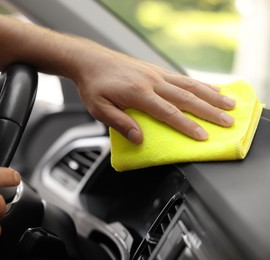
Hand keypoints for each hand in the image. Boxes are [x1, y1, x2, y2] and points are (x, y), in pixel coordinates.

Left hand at [73, 49, 235, 143]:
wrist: (90, 61)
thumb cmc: (93, 86)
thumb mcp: (99, 109)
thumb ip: (120, 123)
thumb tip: (139, 139)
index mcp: (138, 94)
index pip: (168, 113)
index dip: (188, 126)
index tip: (204, 136)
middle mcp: (151, 82)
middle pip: (186, 98)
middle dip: (209, 111)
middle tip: (228, 122)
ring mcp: (155, 73)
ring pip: (189, 85)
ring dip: (211, 95)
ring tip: (230, 103)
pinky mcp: (155, 69)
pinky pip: (182, 77)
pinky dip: (199, 84)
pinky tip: (210, 88)